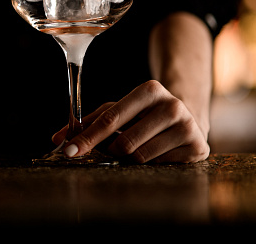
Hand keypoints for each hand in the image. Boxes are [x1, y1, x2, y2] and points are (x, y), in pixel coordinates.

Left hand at [52, 80, 209, 163]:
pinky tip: (159, 152)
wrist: (188, 121)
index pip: (110, 119)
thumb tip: (57, 139)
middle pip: (124, 142)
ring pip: (140, 157)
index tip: (70, 151)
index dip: (88, 138)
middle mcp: (172, 105)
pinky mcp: (198, 147)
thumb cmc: (143, 117)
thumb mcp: (118, 112)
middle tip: (115, 148)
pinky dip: (151, 163)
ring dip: (131, 158)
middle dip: (112, 151)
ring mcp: (188, 126)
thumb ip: (88, 124)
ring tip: (140, 146)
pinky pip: (159, 166)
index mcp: (149, 90)